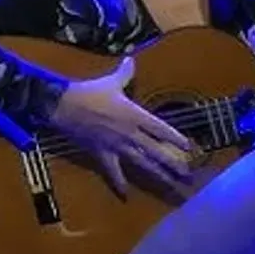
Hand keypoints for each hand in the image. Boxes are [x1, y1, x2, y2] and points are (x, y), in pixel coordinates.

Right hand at [49, 56, 193, 195]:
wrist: (65, 106)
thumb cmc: (89, 93)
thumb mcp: (110, 82)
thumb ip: (125, 73)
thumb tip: (131, 59)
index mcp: (135, 116)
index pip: (162, 129)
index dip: (176, 139)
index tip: (190, 148)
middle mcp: (131, 134)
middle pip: (157, 151)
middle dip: (174, 163)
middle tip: (188, 175)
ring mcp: (117, 146)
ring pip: (142, 163)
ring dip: (158, 175)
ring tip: (171, 186)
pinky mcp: (103, 154)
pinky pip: (113, 171)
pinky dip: (119, 183)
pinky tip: (126, 194)